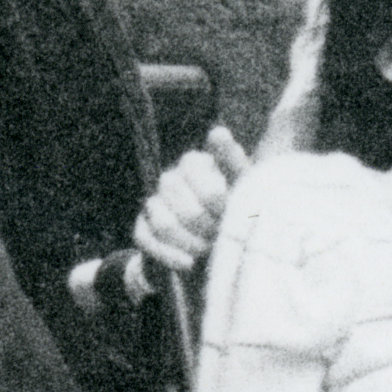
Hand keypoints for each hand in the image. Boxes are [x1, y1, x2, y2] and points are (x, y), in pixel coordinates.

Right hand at [125, 125, 250, 277]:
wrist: (212, 253)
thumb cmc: (237, 213)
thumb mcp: (249, 189)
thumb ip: (241, 161)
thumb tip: (231, 127)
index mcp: (196, 163)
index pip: (197, 174)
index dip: (215, 198)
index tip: (228, 213)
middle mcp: (171, 178)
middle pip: (183, 203)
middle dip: (206, 225)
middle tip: (223, 237)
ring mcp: (154, 203)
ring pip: (164, 222)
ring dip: (189, 242)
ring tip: (209, 251)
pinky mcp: (143, 228)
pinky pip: (148, 240)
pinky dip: (169, 255)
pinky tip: (188, 264)